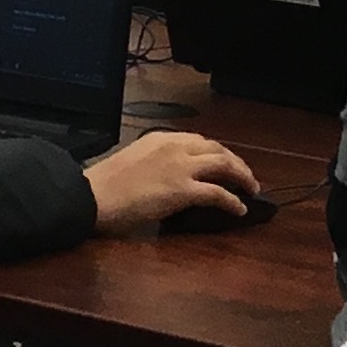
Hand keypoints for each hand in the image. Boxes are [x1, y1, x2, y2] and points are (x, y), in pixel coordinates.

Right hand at [84, 132, 260, 234]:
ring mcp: (181, 167)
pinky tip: (240, 208)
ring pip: (225, 165)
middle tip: (246, 177)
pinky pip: (218, 193)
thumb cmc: (106, 183)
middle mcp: (176, 147)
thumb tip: (168, 176)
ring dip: (243, 177)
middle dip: (237, 162)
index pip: (199, 141)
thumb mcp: (134, 160)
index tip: (225, 163)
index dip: (217, 153)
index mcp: (161, 138)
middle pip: (218, 149)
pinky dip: (233, 201)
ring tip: (251, 189)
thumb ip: (155, 161)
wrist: (95, 195)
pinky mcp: (183, 190)